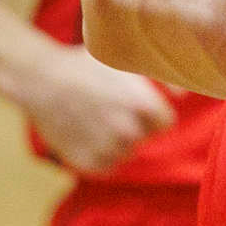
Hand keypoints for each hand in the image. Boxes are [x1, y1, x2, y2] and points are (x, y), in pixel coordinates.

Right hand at [20, 42, 176, 175]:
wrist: (39, 80)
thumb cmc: (86, 64)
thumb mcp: (125, 59)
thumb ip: (161, 77)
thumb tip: (185, 97)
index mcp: (141, 104)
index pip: (165, 123)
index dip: (153, 113)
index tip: (137, 103)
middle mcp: (126, 130)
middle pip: (145, 137)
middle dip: (135, 124)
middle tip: (112, 107)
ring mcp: (104, 149)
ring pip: (125, 153)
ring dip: (117, 140)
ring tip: (97, 118)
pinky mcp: (85, 163)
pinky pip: (106, 166)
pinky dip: (100, 154)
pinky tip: (87, 133)